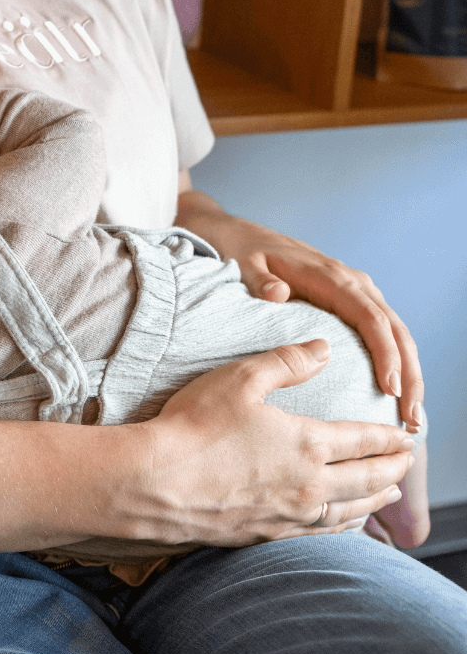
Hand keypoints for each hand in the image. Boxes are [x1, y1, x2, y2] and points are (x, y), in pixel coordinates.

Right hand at [144, 339, 415, 546]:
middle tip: (408, 461)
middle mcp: (310, 484)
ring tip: (388, 492)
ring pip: (351, 511)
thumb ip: (286, 362)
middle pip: (367, 479)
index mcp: (307, 444)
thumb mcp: (240, 379)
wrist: (159, 483)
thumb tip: (324, 348)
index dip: (388, 437)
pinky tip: (343, 520)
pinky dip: (345, 524)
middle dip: (392, 468)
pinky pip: (323, 532)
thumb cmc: (195, 426)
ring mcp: (291, 515)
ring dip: (375, 499)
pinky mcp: (269, 535)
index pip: (362, 440)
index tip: (407, 434)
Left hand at [177, 190, 422, 431]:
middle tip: (411, 418)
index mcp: (329, 275)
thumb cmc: (243, 252)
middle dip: (409, 373)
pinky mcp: (351, 300)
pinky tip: (398, 392)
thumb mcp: (245, 262)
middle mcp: (351, 281)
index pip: (369, 316)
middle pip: (394, 329)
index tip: (390, 387)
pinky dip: (397, 360)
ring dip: (409, 372)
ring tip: (412, 416)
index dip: (385, 351)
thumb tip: (277, 294)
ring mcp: (355, 290)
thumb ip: (259, 279)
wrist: (240, 235)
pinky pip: (383, 331)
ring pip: (396, 332)